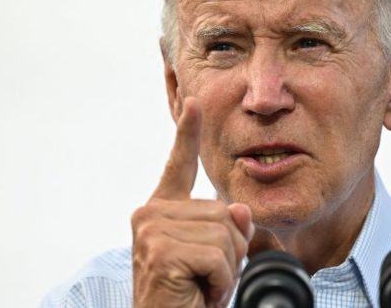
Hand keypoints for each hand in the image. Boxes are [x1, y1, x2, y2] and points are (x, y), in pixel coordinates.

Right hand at [132, 97, 254, 307]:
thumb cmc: (187, 297)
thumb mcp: (214, 259)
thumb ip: (226, 229)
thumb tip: (240, 210)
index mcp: (160, 212)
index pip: (178, 167)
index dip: (187, 134)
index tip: (194, 103)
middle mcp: (150, 215)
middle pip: (224, 212)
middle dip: (229, 252)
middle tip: (204, 279)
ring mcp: (153, 230)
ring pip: (225, 234)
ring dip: (224, 271)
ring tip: (199, 288)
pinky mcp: (162, 249)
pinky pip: (219, 256)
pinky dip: (219, 282)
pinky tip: (198, 294)